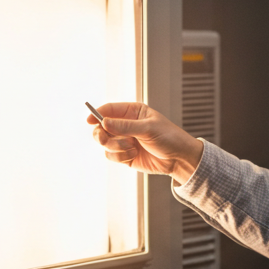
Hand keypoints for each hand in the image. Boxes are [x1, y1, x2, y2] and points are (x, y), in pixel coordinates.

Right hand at [86, 102, 204, 182]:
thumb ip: (125, 126)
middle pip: (101, 127)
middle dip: (102, 134)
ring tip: (131, 148)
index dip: (97, 114)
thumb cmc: (168, 138)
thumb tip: (104, 122)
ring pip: (105, 143)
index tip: (89, 120)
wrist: (179, 159)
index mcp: (132, 112)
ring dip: (115, 147)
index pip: (109, 109)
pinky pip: (111, 156)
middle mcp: (125, 125)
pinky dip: (119, 157)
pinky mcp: (124, 155)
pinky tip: (133, 155)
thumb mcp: (148, 129)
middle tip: (106, 139)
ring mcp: (124, 140)